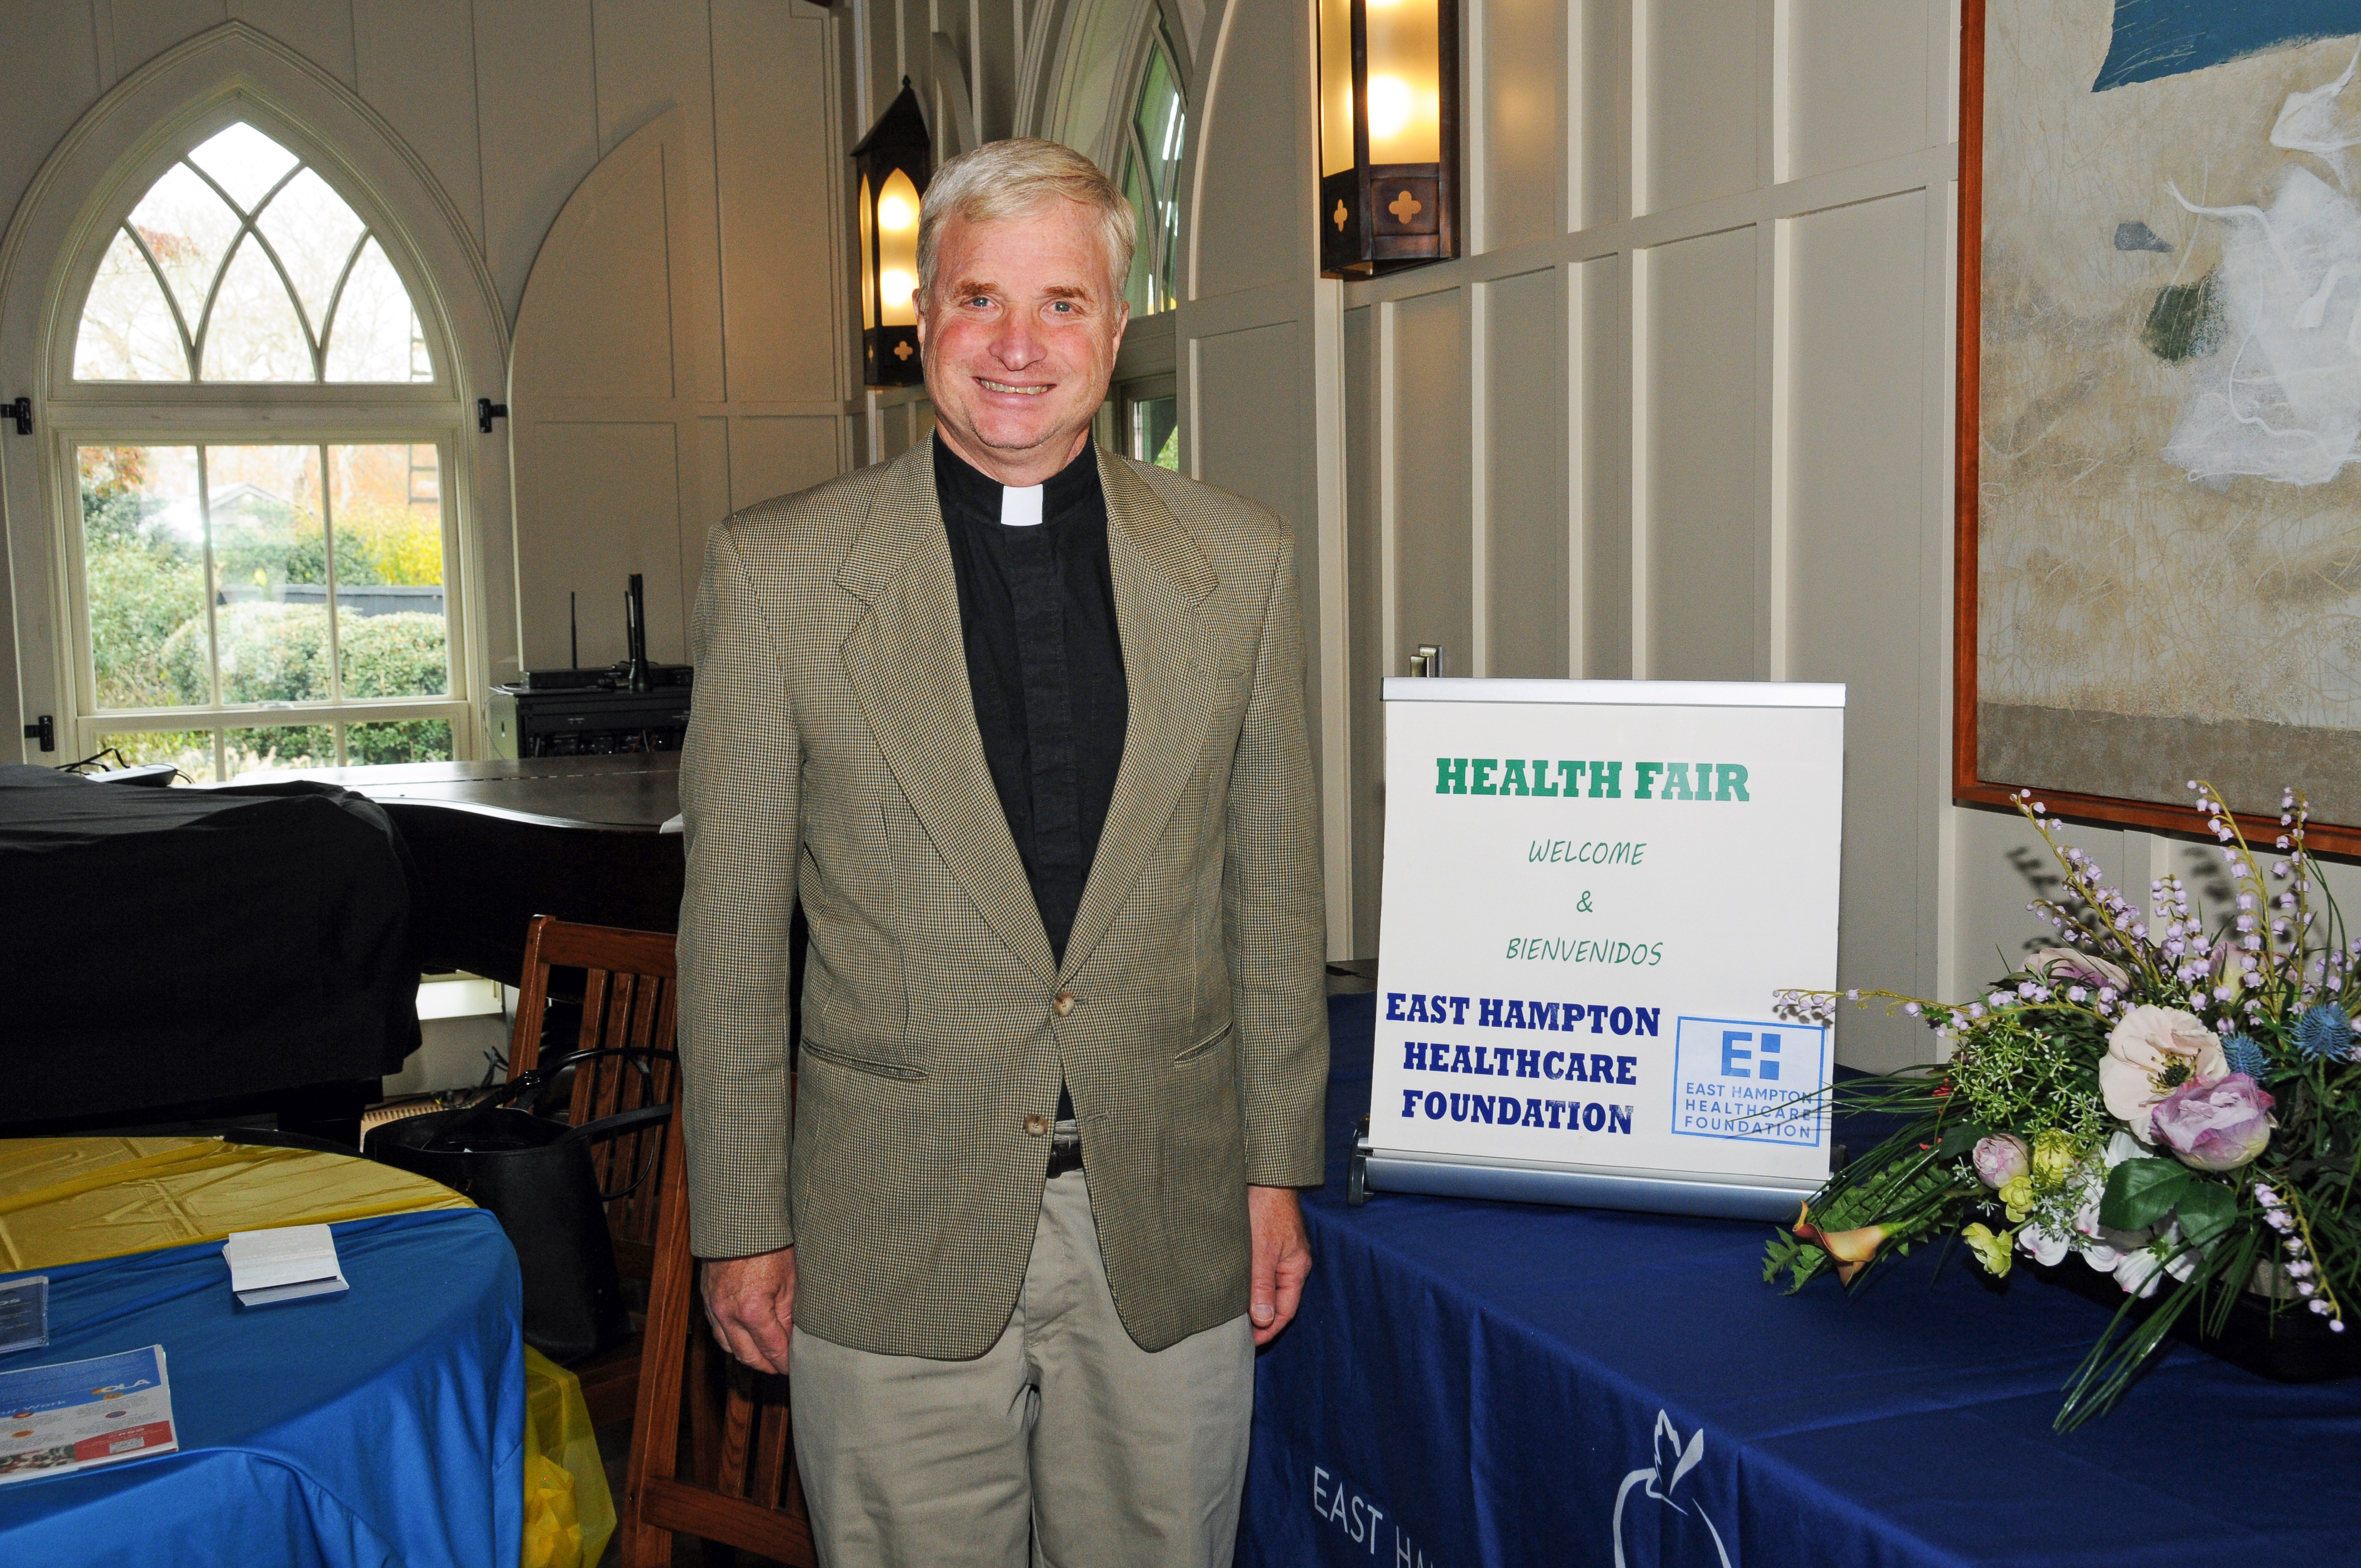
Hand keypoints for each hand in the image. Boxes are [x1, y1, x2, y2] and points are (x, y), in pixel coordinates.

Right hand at [700, 1246, 795, 1373]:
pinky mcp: (706, 1299)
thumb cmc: (769, 1243)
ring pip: (729, 1347)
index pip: (771, 1350)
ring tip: (765, 1357)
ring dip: (748, 1355)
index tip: (794, 1368)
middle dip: (767, 1366)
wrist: (738, 1220)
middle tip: (782, 1368)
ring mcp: (713, 1307)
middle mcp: (728, 1314)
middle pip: (747, 1356)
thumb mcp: (790, 1279)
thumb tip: (792, 1339)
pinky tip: (745, 1339)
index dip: (785, 1363)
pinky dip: (732, 1340)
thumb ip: (789, 1314)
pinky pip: (718, 1330)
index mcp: (752, 1310)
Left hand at [1246, 1185, 1311, 1345]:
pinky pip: (1263, 1273)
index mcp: (1296, 1269)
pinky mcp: (1269, 1243)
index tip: (1250, 1343)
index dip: (1269, 1330)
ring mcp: (1282, 1253)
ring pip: (1269, 1287)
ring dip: (1254, 1302)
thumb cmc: (1266, 1209)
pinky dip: (1251, 1285)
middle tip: (1239, 1334)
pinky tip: (1237, 1288)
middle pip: (1279, 1301)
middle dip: (1261, 1320)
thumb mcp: (1261, 1252)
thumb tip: (1263, 1320)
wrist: (1265, 1176)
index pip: (1286, 1311)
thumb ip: (1261, 1286)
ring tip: (1234, 1316)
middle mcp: (1293, 1263)